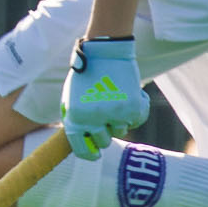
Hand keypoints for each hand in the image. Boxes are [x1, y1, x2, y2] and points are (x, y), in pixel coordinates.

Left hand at [60, 36, 149, 160]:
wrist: (104, 52)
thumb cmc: (86, 76)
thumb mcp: (71, 100)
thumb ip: (76, 122)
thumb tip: (83, 144)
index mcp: (75, 118)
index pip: (82, 149)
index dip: (90, 154)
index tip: (95, 154)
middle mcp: (94, 119)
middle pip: (104, 141)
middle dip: (105, 131)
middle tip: (106, 115)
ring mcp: (114, 114)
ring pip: (121, 130)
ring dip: (119, 118)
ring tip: (114, 97)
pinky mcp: (132, 107)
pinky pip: (137, 120)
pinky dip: (135, 111)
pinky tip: (128, 95)